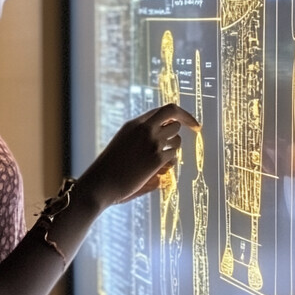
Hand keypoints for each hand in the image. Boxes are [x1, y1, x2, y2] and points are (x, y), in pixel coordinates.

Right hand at [78, 103, 199, 208]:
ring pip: (177, 138)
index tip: (192, 122)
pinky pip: (173, 156)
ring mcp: (151, 142)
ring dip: (174, 147)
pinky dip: (169, 163)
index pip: (164, 110)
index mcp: (134, 124)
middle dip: (185, 124)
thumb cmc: (109, 168)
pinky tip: (157, 169)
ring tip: (162, 156)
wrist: (100, 183)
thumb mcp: (122, 143)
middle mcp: (144, 129)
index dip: (181, 114)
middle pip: (175, 118)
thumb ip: (140, 136)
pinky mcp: (156, 158)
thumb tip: (164, 137)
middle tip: (195, 129)